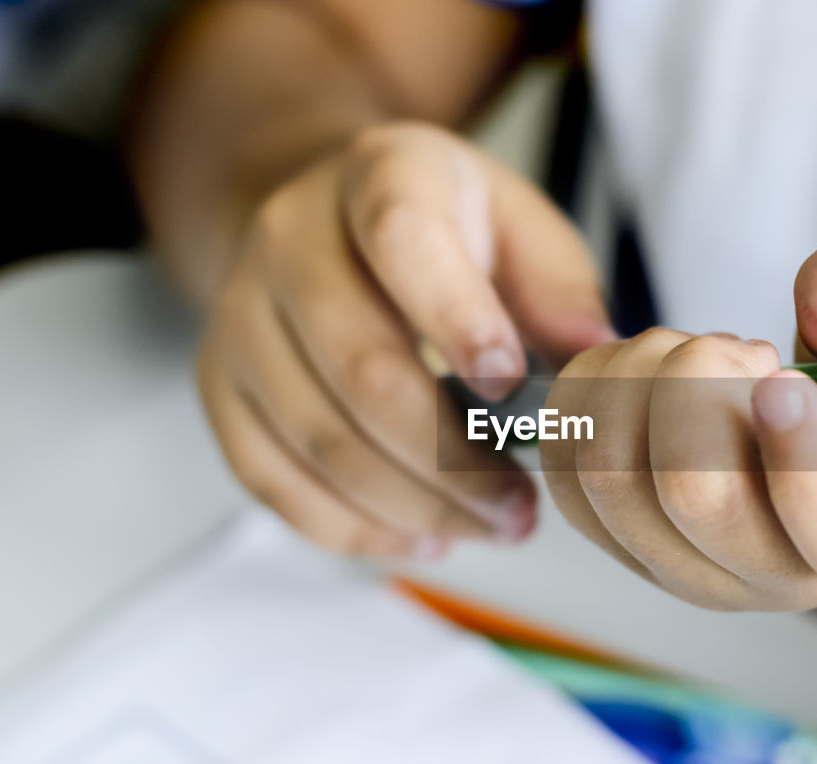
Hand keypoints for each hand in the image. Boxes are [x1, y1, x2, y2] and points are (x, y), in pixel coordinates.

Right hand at [196, 122, 614, 559]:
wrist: (326, 220)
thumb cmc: (444, 232)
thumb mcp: (520, 226)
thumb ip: (560, 289)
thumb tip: (596, 364)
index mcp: (378, 174)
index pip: (402, 238)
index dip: (457, 318)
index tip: (513, 388)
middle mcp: (288, 238)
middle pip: (359, 364)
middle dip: (452, 456)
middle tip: (521, 506)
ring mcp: (241, 315)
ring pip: (316, 436)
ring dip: (414, 506)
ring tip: (492, 527)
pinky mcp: (219, 384)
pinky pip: (271, 479)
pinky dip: (354, 527)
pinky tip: (423, 536)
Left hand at [541, 233, 816, 610]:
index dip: (799, 450)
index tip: (780, 376)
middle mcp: (777, 578)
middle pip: (693, 494)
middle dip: (699, 383)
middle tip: (745, 352)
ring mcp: (691, 567)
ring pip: (611, 477)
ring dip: (640, 378)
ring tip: (701, 359)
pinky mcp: (624, 540)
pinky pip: (565, 468)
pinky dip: (589, 391)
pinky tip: (644, 368)